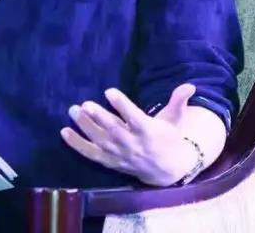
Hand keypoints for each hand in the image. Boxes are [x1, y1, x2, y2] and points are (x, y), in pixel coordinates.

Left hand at [60, 83, 200, 186]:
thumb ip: (178, 101)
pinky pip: (90, 154)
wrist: (166, 169)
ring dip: (85, 127)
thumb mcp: (175, 119)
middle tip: (85, 104)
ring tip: (73, 111)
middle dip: (99, 118)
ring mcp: (119, 155)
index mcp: (148, 131)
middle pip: (113, 131)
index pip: (133, 117)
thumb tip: (190, 85)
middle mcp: (132, 144)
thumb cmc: (168, 138)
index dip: (121, 104)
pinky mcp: (110, 162)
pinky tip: (64, 132)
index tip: (109, 91)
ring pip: (100, 141)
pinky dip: (77, 145)